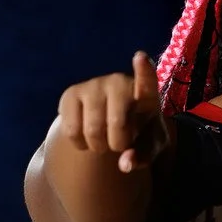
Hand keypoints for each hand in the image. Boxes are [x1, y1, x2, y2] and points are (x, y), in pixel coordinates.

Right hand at [57, 51, 173, 172]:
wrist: (111, 123)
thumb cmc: (138, 133)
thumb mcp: (149, 146)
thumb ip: (144, 156)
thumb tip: (125, 164)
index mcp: (145, 93)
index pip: (146, 81)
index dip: (143, 70)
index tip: (141, 57)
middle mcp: (119, 82)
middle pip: (118, 124)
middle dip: (119, 144)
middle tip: (120, 143)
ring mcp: (93, 85)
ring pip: (93, 131)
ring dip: (99, 147)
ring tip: (104, 141)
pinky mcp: (71, 93)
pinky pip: (72, 131)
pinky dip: (80, 144)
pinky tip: (86, 137)